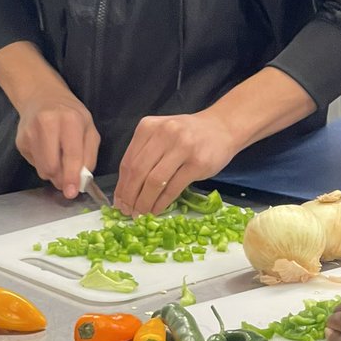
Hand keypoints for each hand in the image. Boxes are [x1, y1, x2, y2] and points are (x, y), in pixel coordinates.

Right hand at [15, 92, 100, 198]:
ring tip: (58, 158)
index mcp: (70, 120)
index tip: (72, 192)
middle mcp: (47, 124)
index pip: (71, 155)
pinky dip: (43, 164)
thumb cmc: (70, 114)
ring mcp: (30, 132)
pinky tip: (46, 149)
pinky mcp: (20, 141)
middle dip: (61, 178)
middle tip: (67, 178)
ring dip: (52, 172)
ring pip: (42, 169)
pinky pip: (34, 164)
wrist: (42, 96)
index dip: (72, 177)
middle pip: (52, 167)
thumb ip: (89, 154)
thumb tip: (82, 179)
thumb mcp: (89, 128)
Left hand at [114, 110, 238, 216]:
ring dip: (144, 202)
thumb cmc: (188, 134)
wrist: (222, 127)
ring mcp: (182, 147)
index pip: (128, 161)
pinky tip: (156, 210)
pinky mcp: (197, 163)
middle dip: (130, 196)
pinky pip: (173, 187)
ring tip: (141, 214)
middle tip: (127, 211)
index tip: (118, 202)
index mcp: (148, 127)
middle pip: (138, 172)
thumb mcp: (161, 135)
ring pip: (154, 181)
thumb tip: (126, 189)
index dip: (121, 185)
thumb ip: (144, 154)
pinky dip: (162, 202)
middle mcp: (164, 134)